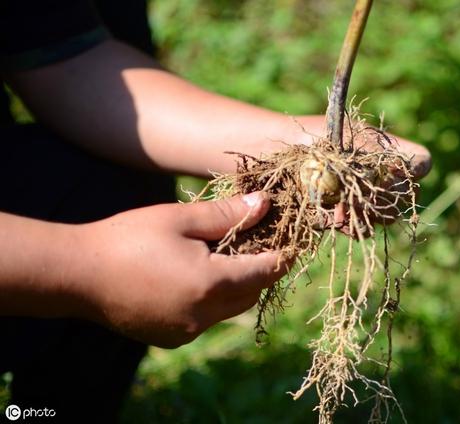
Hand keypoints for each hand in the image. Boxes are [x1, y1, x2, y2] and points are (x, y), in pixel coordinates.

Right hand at [71, 192, 287, 347]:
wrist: (76, 275)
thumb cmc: (127, 238)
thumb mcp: (180, 219)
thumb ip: (226, 215)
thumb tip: (264, 204)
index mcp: (210, 284)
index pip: (265, 271)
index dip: (282, 255)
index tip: (293, 241)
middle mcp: (204, 315)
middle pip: (251, 292)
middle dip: (261, 269)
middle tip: (262, 243)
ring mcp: (187, 330)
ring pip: (231, 308)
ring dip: (238, 285)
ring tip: (232, 257)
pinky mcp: (172, 337)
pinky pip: (208, 318)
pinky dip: (214, 300)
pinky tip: (201, 278)